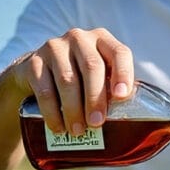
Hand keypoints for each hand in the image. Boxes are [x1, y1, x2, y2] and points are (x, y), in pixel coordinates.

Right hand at [9, 28, 133, 135]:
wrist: (36, 74)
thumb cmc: (79, 79)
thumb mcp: (98, 77)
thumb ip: (113, 89)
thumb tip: (135, 122)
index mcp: (102, 40)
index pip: (119, 52)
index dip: (123, 74)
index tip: (122, 97)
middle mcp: (79, 38)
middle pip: (92, 67)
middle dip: (95, 98)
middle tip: (97, 123)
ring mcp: (54, 47)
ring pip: (67, 80)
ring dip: (74, 109)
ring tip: (78, 131)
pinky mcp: (33, 62)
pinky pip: (44, 89)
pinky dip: (52, 112)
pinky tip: (58, 127)